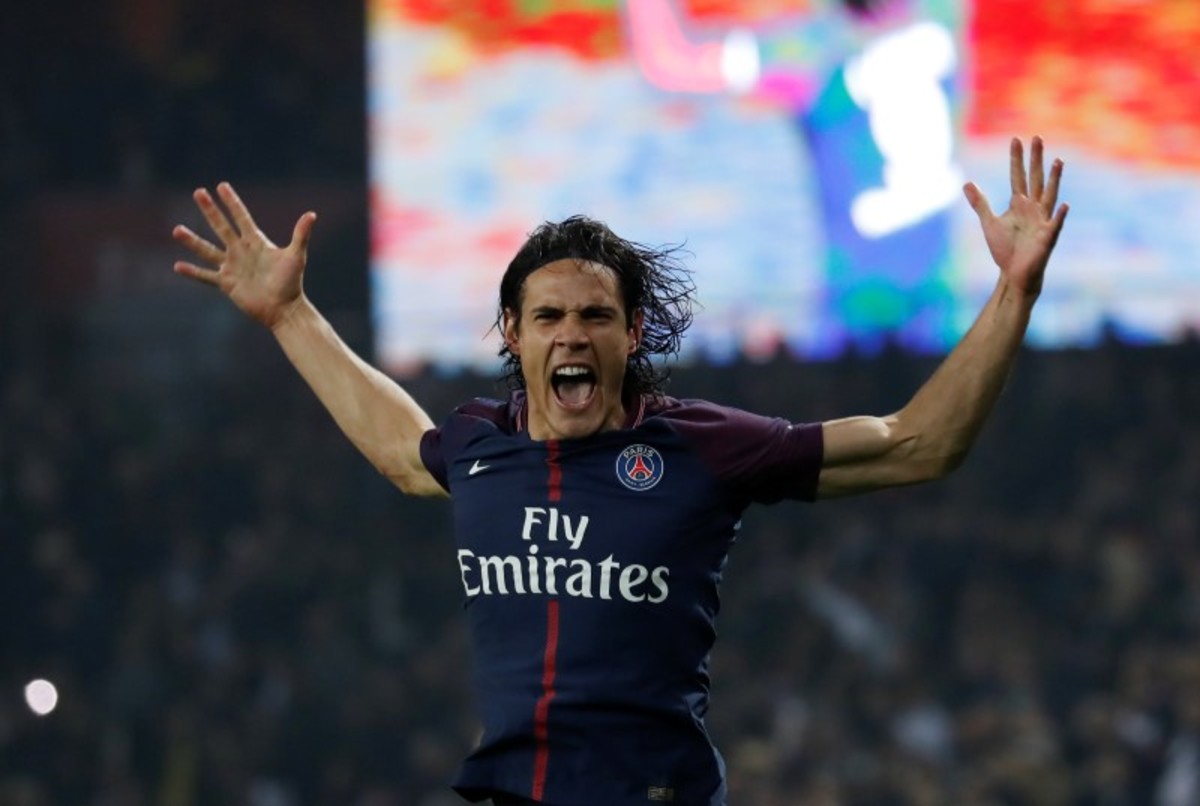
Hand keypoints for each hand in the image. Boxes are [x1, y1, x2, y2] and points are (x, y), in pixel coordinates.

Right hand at [172, 183, 315, 328]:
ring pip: (208, 250)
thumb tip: (312, 214)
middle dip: (210, 210)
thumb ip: (300, 235)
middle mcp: (241, 251)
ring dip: (192, 241)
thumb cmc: (291, 282)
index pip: (241, 217)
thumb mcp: (295, 256)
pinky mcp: (227, 283)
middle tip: (198, 192)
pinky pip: (206, 276)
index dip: (232, 202)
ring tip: (176, 229)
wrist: (284, 309)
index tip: (221, 186)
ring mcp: (232, 266)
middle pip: (222, 227)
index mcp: (256, 242)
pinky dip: (193, 272)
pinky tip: (178, 266)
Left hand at [963, 136, 1068, 298]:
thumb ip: (980, 203)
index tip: (1015, 140)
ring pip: (1049, 196)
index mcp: (1019, 203)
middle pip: (1034, 179)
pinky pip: (1054, 225)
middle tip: (1037, 138)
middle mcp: (1033, 208)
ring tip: (1058, 161)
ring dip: (1053, 179)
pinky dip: (1059, 216)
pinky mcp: (1047, 237)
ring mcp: (1042, 221)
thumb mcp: (989, 223)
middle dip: (1035, 159)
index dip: (1016, 159)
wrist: (1014, 273)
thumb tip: (967, 183)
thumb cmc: (1005, 249)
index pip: (1017, 176)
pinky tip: (1064, 204)